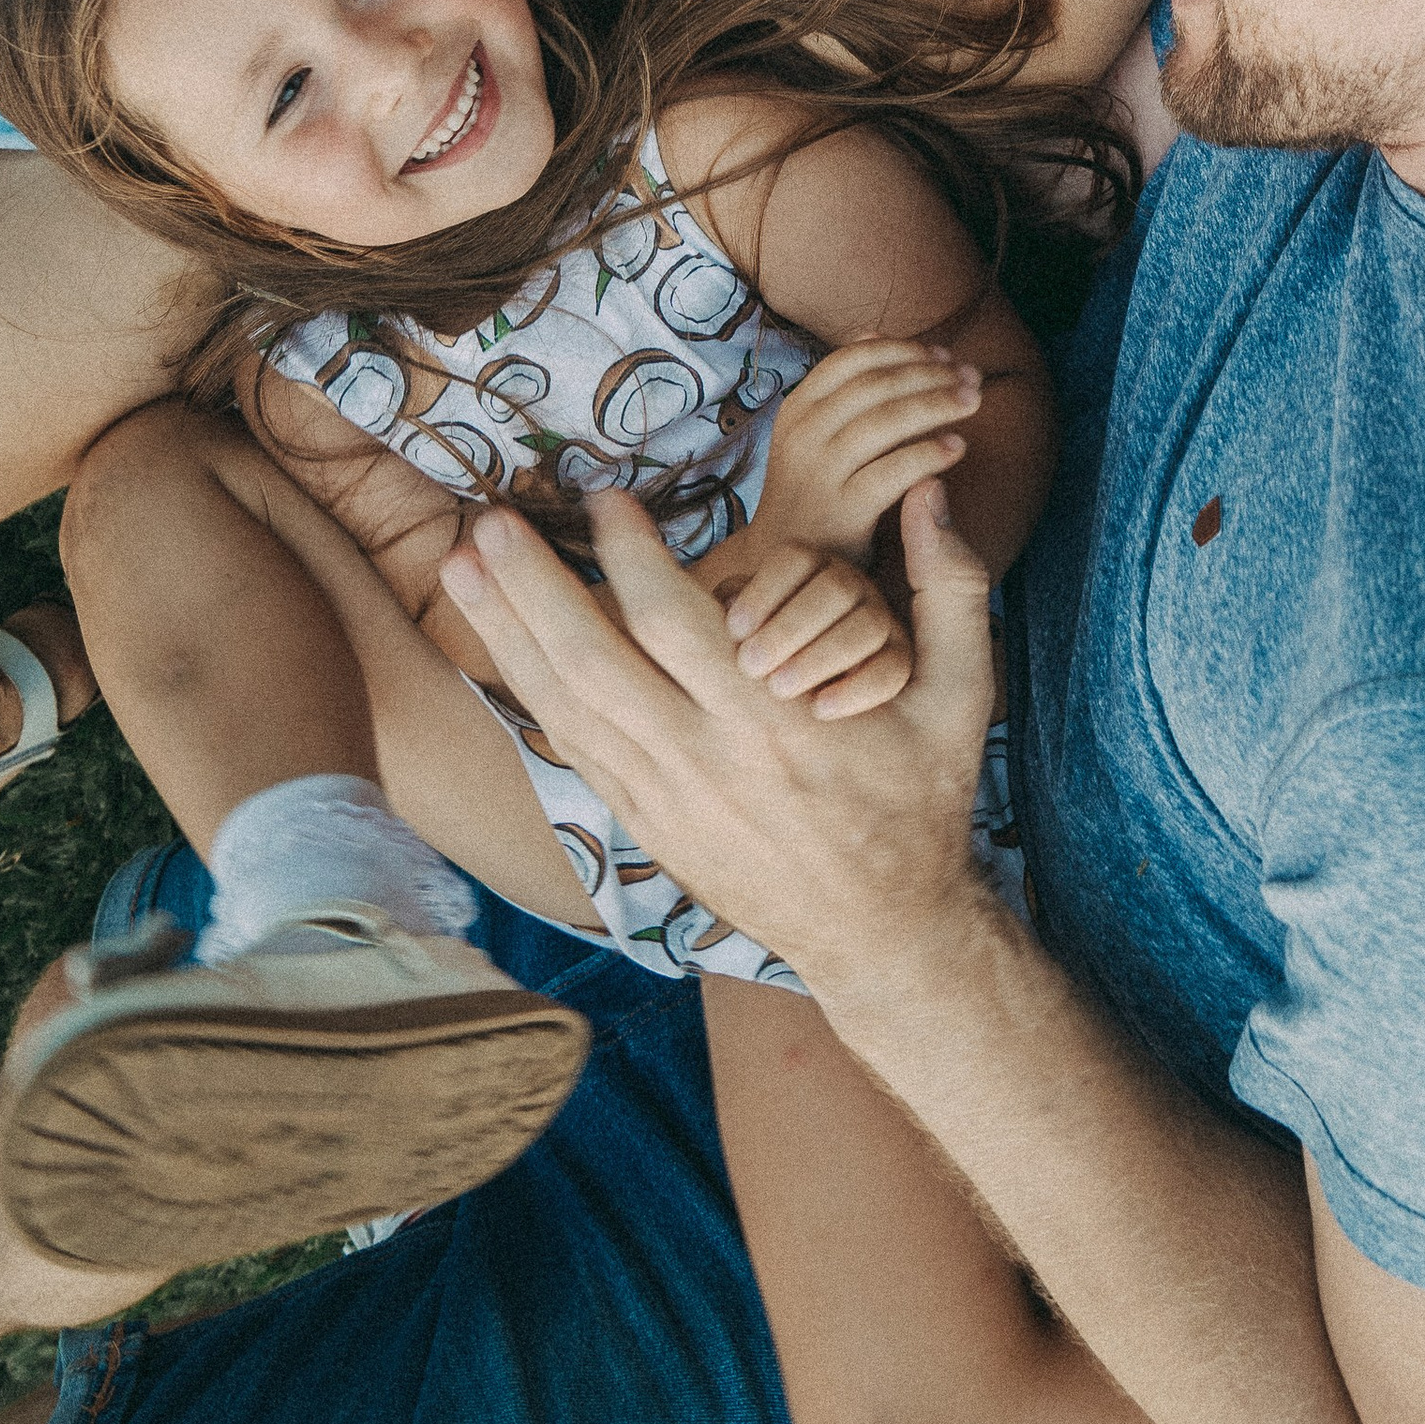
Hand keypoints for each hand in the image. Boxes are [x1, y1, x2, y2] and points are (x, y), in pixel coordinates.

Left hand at [442, 481, 997, 994]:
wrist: (881, 932)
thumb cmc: (921, 804)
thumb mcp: (963, 698)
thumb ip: (953, 589)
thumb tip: (930, 491)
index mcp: (774, 723)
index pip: (679, 630)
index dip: (632, 559)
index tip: (604, 497)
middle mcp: (705, 760)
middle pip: (594, 665)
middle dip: (532, 589)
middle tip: (489, 520)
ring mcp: (664, 798)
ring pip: (565, 707)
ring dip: (505, 633)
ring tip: (461, 563)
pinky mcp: (645, 822)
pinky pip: (572, 747)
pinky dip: (528, 688)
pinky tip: (496, 640)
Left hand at [720, 542, 913, 717]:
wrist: (792, 711)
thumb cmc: (755, 658)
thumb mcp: (736, 629)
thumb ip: (724, 610)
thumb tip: (713, 609)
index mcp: (809, 565)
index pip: (795, 559)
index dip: (763, 592)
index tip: (732, 631)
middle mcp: (851, 584)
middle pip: (834, 588)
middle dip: (789, 628)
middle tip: (750, 666)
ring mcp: (881, 620)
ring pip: (866, 626)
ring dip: (820, 657)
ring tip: (779, 688)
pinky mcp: (900, 662)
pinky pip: (892, 671)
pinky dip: (857, 690)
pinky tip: (820, 710)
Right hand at [746, 339, 981, 561]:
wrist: (780, 569)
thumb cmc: (810, 494)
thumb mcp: (811, 434)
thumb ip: (842, 388)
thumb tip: (875, 332)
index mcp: (797, 408)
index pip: (854, 358)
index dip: (904, 349)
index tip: (943, 354)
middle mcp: (804, 435)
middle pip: (876, 384)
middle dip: (931, 373)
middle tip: (971, 375)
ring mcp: (820, 473)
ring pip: (887, 420)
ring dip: (938, 403)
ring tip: (973, 401)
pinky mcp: (843, 512)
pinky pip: (895, 471)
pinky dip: (930, 452)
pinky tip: (958, 447)